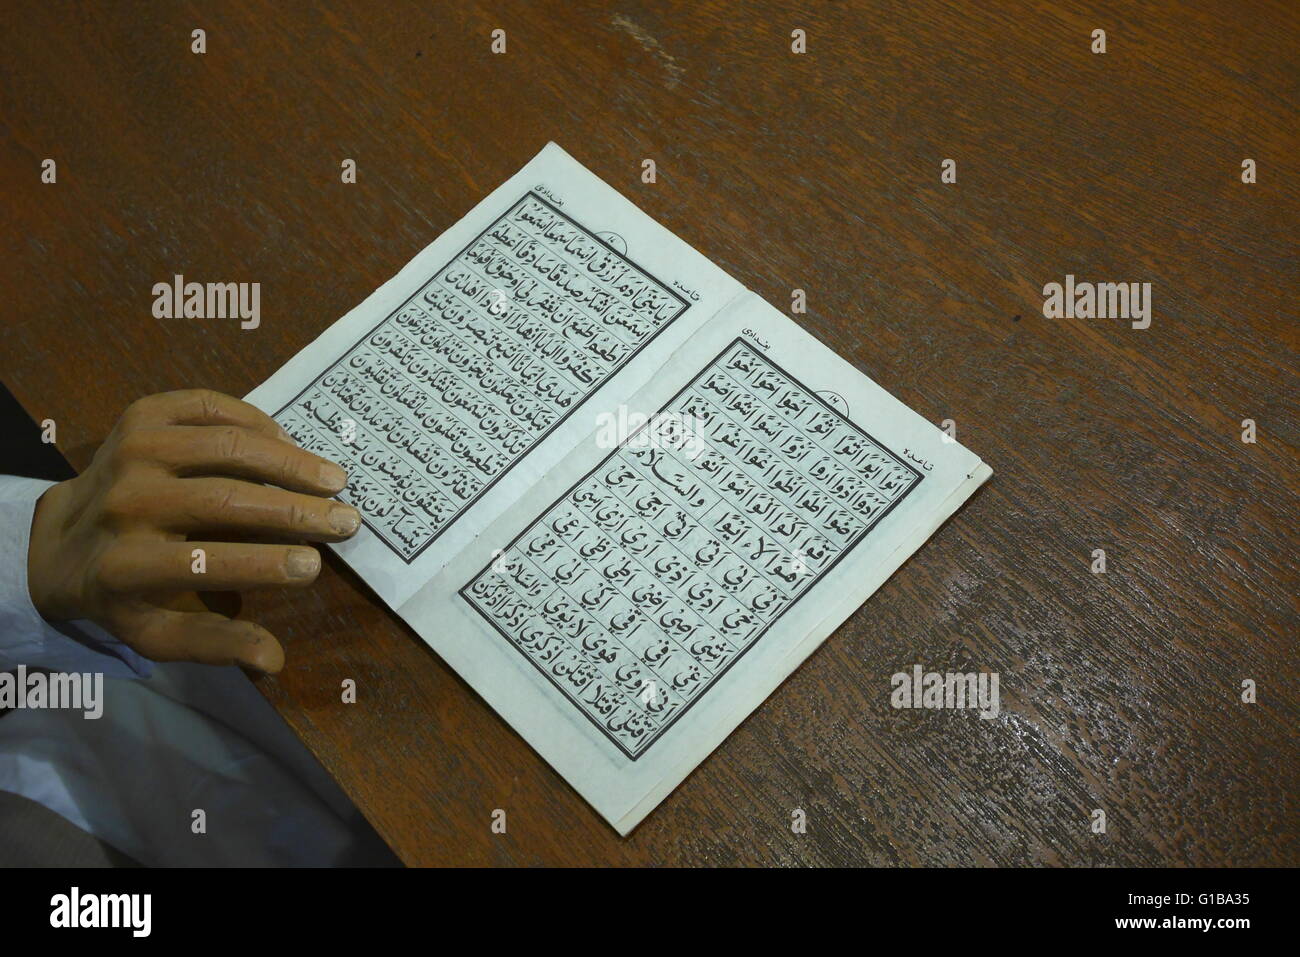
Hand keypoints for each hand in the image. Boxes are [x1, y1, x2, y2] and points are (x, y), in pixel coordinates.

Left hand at [26, 389, 359, 673]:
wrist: (60, 537)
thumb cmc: (124, 592)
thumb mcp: (157, 633)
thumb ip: (213, 644)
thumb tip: (274, 660)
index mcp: (123, 565)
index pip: (202, 563)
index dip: (262, 565)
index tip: (315, 566)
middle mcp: (123, 503)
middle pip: (221, 500)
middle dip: (294, 512)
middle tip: (346, 520)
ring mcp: (130, 451)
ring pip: (223, 448)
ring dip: (288, 462)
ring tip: (334, 479)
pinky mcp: (139, 416)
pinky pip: (207, 407)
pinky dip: (255, 421)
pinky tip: (288, 444)